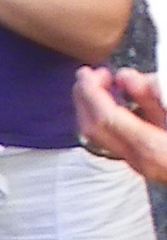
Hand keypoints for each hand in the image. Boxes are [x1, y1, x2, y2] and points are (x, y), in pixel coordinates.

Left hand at [76, 65, 166, 183]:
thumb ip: (154, 93)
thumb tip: (124, 77)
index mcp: (153, 147)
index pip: (106, 117)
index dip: (93, 92)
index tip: (89, 72)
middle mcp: (142, 161)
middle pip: (93, 128)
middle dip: (85, 97)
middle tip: (90, 74)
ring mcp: (141, 167)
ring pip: (97, 137)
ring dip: (91, 107)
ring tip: (100, 83)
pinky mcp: (143, 165)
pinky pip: (111, 140)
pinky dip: (104, 118)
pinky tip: (113, 102)